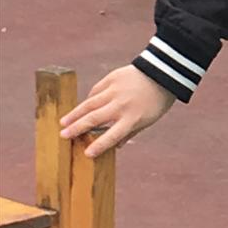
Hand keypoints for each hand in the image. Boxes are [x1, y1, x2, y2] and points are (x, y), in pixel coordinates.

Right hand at [60, 66, 174, 156]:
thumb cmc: (157, 101)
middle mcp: (121, 105)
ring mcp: (115, 91)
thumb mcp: (148, 120)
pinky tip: (82, 107)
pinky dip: (90, 99)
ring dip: (75, 113)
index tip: (86, 154)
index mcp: (132, 119)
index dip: (99, 146)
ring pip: (90, 103)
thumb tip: (115, 147)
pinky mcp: (112, 78)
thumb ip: (130, 133)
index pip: (112, 136)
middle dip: (77, 128)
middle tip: (63, 136)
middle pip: (94, 119)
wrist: (163, 73)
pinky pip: (96, 91)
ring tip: (63, 122)